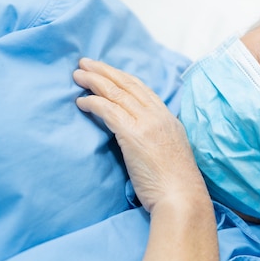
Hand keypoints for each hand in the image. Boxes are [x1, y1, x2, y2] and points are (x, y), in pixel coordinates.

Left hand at [72, 58, 208, 212]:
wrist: (182, 198)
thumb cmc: (175, 185)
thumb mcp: (170, 152)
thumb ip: (156, 138)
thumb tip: (138, 136)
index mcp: (169, 118)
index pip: (141, 89)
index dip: (121, 77)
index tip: (106, 70)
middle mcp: (159, 115)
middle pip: (127, 84)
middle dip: (104, 71)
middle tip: (85, 62)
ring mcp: (147, 123)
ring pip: (116, 93)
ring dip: (94, 81)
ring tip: (77, 74)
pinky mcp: (134, 135)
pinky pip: (109, 110)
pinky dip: (93, 102)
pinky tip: (81, 101)